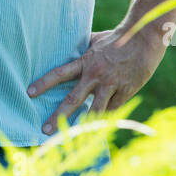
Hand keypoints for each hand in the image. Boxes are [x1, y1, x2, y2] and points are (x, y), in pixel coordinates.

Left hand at [27, 24, 166, 134]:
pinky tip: (98, 127)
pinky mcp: (126, 91)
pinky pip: (113, 109)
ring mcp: (111, 84)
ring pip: (94, 111)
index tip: (29, 93)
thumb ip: (82, 49)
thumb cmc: (119, 37)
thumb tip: (68, 48)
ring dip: (83, 125)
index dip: (44, 83)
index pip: (60, 73)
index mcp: (86, 61)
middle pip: (73, 100)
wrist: (145, 36)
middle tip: (45, 130)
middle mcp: (96, 74)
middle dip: (58, 116)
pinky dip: (105, 116)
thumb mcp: (96, 40)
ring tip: (74, 139)